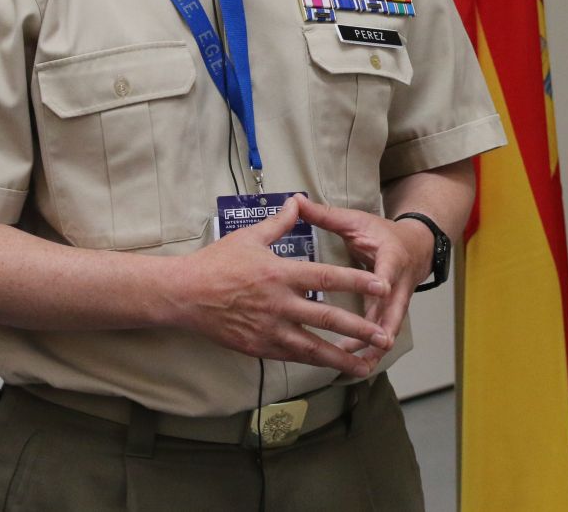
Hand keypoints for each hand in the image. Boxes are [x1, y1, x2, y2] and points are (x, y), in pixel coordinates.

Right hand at [171, 199, 390, 377]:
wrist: (184, 294)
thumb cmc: (216, 263)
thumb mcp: (249, 237)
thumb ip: (279, 223)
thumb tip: (296, 201)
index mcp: (281, 274)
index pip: (327, 278)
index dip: (356, 281)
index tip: (381, 285)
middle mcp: (279, 304)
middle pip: (327, 318)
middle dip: (359, 328)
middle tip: (383, 336)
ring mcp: (269, 329)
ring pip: (312, 347)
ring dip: (341, 357)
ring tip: (365, 365)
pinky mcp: (258, 347)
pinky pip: (291, 356)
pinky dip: (313, 362)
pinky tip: (328, 367)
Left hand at [292, 196, 433, 372]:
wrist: (417, 245)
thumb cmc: (382, 233)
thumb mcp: (356, 221)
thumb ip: (325, 215)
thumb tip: (296, 201)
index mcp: (390, 256)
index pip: (389, 269)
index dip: (385, 280)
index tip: (381, 291)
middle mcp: (399, 282)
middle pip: (394, 307)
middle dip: (383, 328)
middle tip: (372, 345)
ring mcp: (399, 300)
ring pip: (390, 326)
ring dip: (376, 345)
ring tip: (359, 364)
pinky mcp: (394, 312)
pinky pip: (385, 332)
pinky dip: (373, 347)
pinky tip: (358, 363)